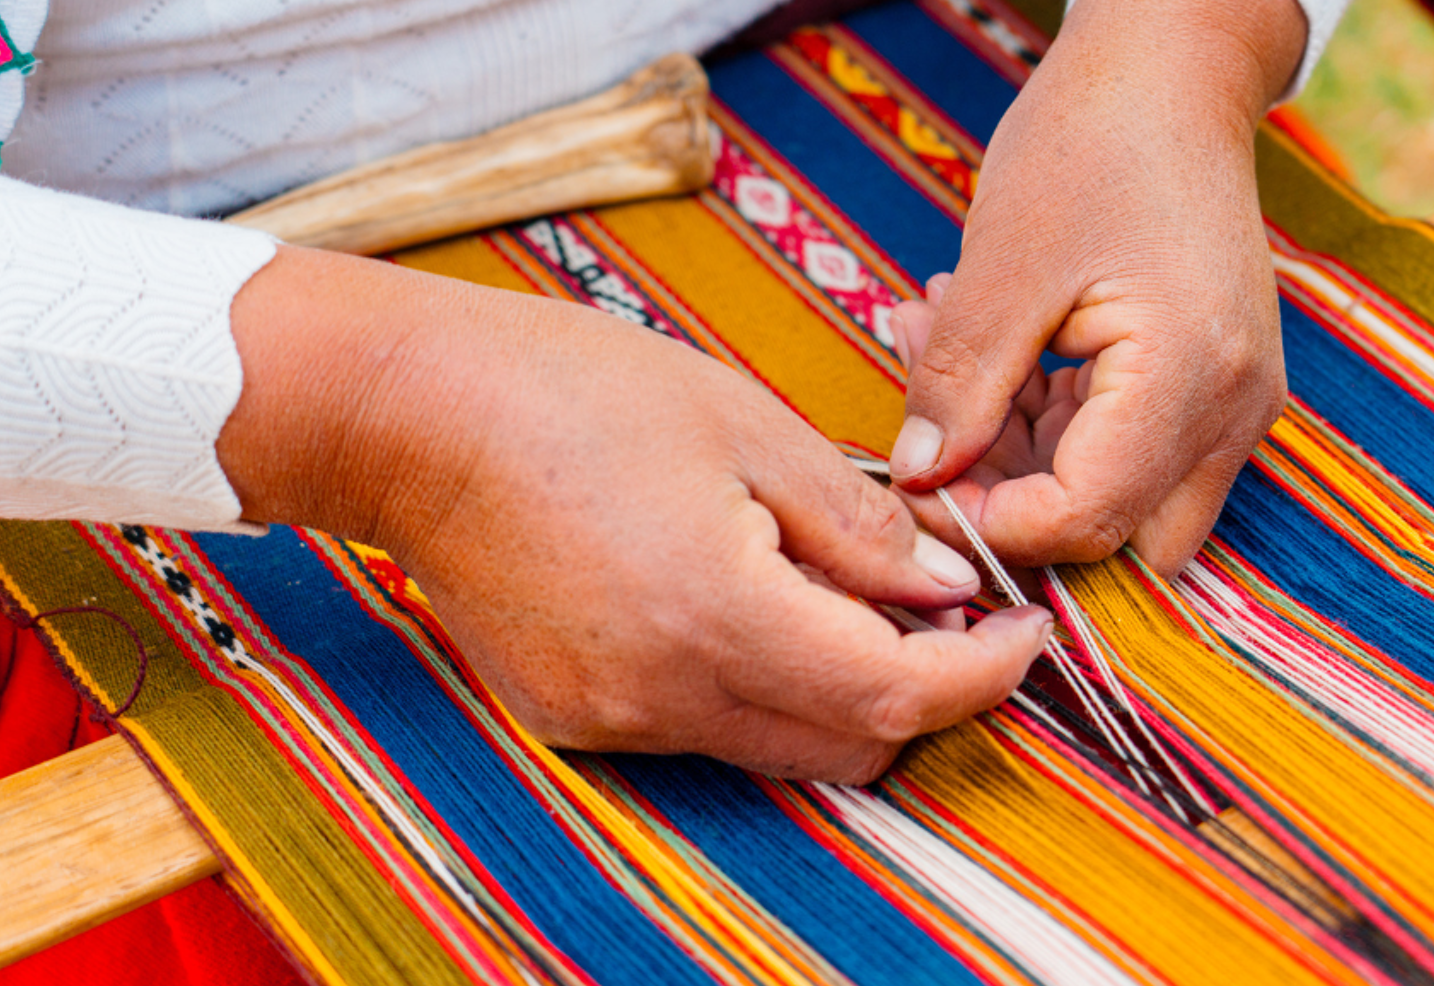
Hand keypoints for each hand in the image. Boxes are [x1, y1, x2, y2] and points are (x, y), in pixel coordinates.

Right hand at [218, 247, 1052, 782]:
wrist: (410, 417)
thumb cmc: (572, 390)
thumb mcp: (745, 424)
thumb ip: (857, 525)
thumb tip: (943, 587)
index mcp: (717, 614)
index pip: (896, 694)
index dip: (982, 674)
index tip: (1023, 630)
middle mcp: (664, 695)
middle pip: (849, 748)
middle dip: (927, 694)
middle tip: (955, 613)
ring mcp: (612, 718)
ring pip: (780, 748)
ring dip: (844, 693)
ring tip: (854, 595)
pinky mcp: (575, 716)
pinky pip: (705, 730)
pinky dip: (762, 687)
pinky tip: (759, 604)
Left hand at [889, 0, 1305, 574]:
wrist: (1172, 76)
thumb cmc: (1092, 143)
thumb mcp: (1001, 263)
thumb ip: (959, 384)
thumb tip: (917, 479)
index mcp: (1190, 378)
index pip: (1086, 520)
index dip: (991, 523)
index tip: (918, 480)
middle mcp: (1232, 412)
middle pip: (1116, 540)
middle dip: (1012, 506)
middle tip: (933, 432)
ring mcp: (1233, 407)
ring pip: (1119, 505)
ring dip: (1024, 463)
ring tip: (946, 360)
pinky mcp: (1213, 392)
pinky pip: (1128, 455)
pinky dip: (1052, 429)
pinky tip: (997, 358)